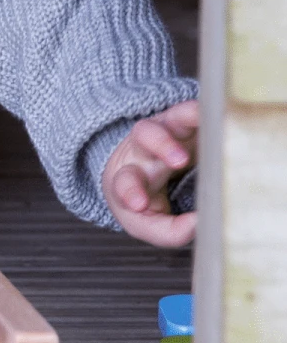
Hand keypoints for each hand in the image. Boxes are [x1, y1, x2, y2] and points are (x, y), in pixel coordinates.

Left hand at [102, 100, 197, 247]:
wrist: (146, 166)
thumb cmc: (146, 197)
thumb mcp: (149, 223)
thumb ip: (169, 232)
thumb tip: (200, 224)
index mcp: (131, 176)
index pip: (124, 182)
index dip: (130, 191)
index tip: (139, 203)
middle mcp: (144, 149)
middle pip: (144, 138)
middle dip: (161, 146)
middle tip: (179, 160)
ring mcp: (165, 132)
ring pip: (170, 118)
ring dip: (187, 121)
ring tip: (207, 129)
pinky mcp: (185, 121)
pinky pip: (190, 111)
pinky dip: (202, 110)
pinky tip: (217, 114)